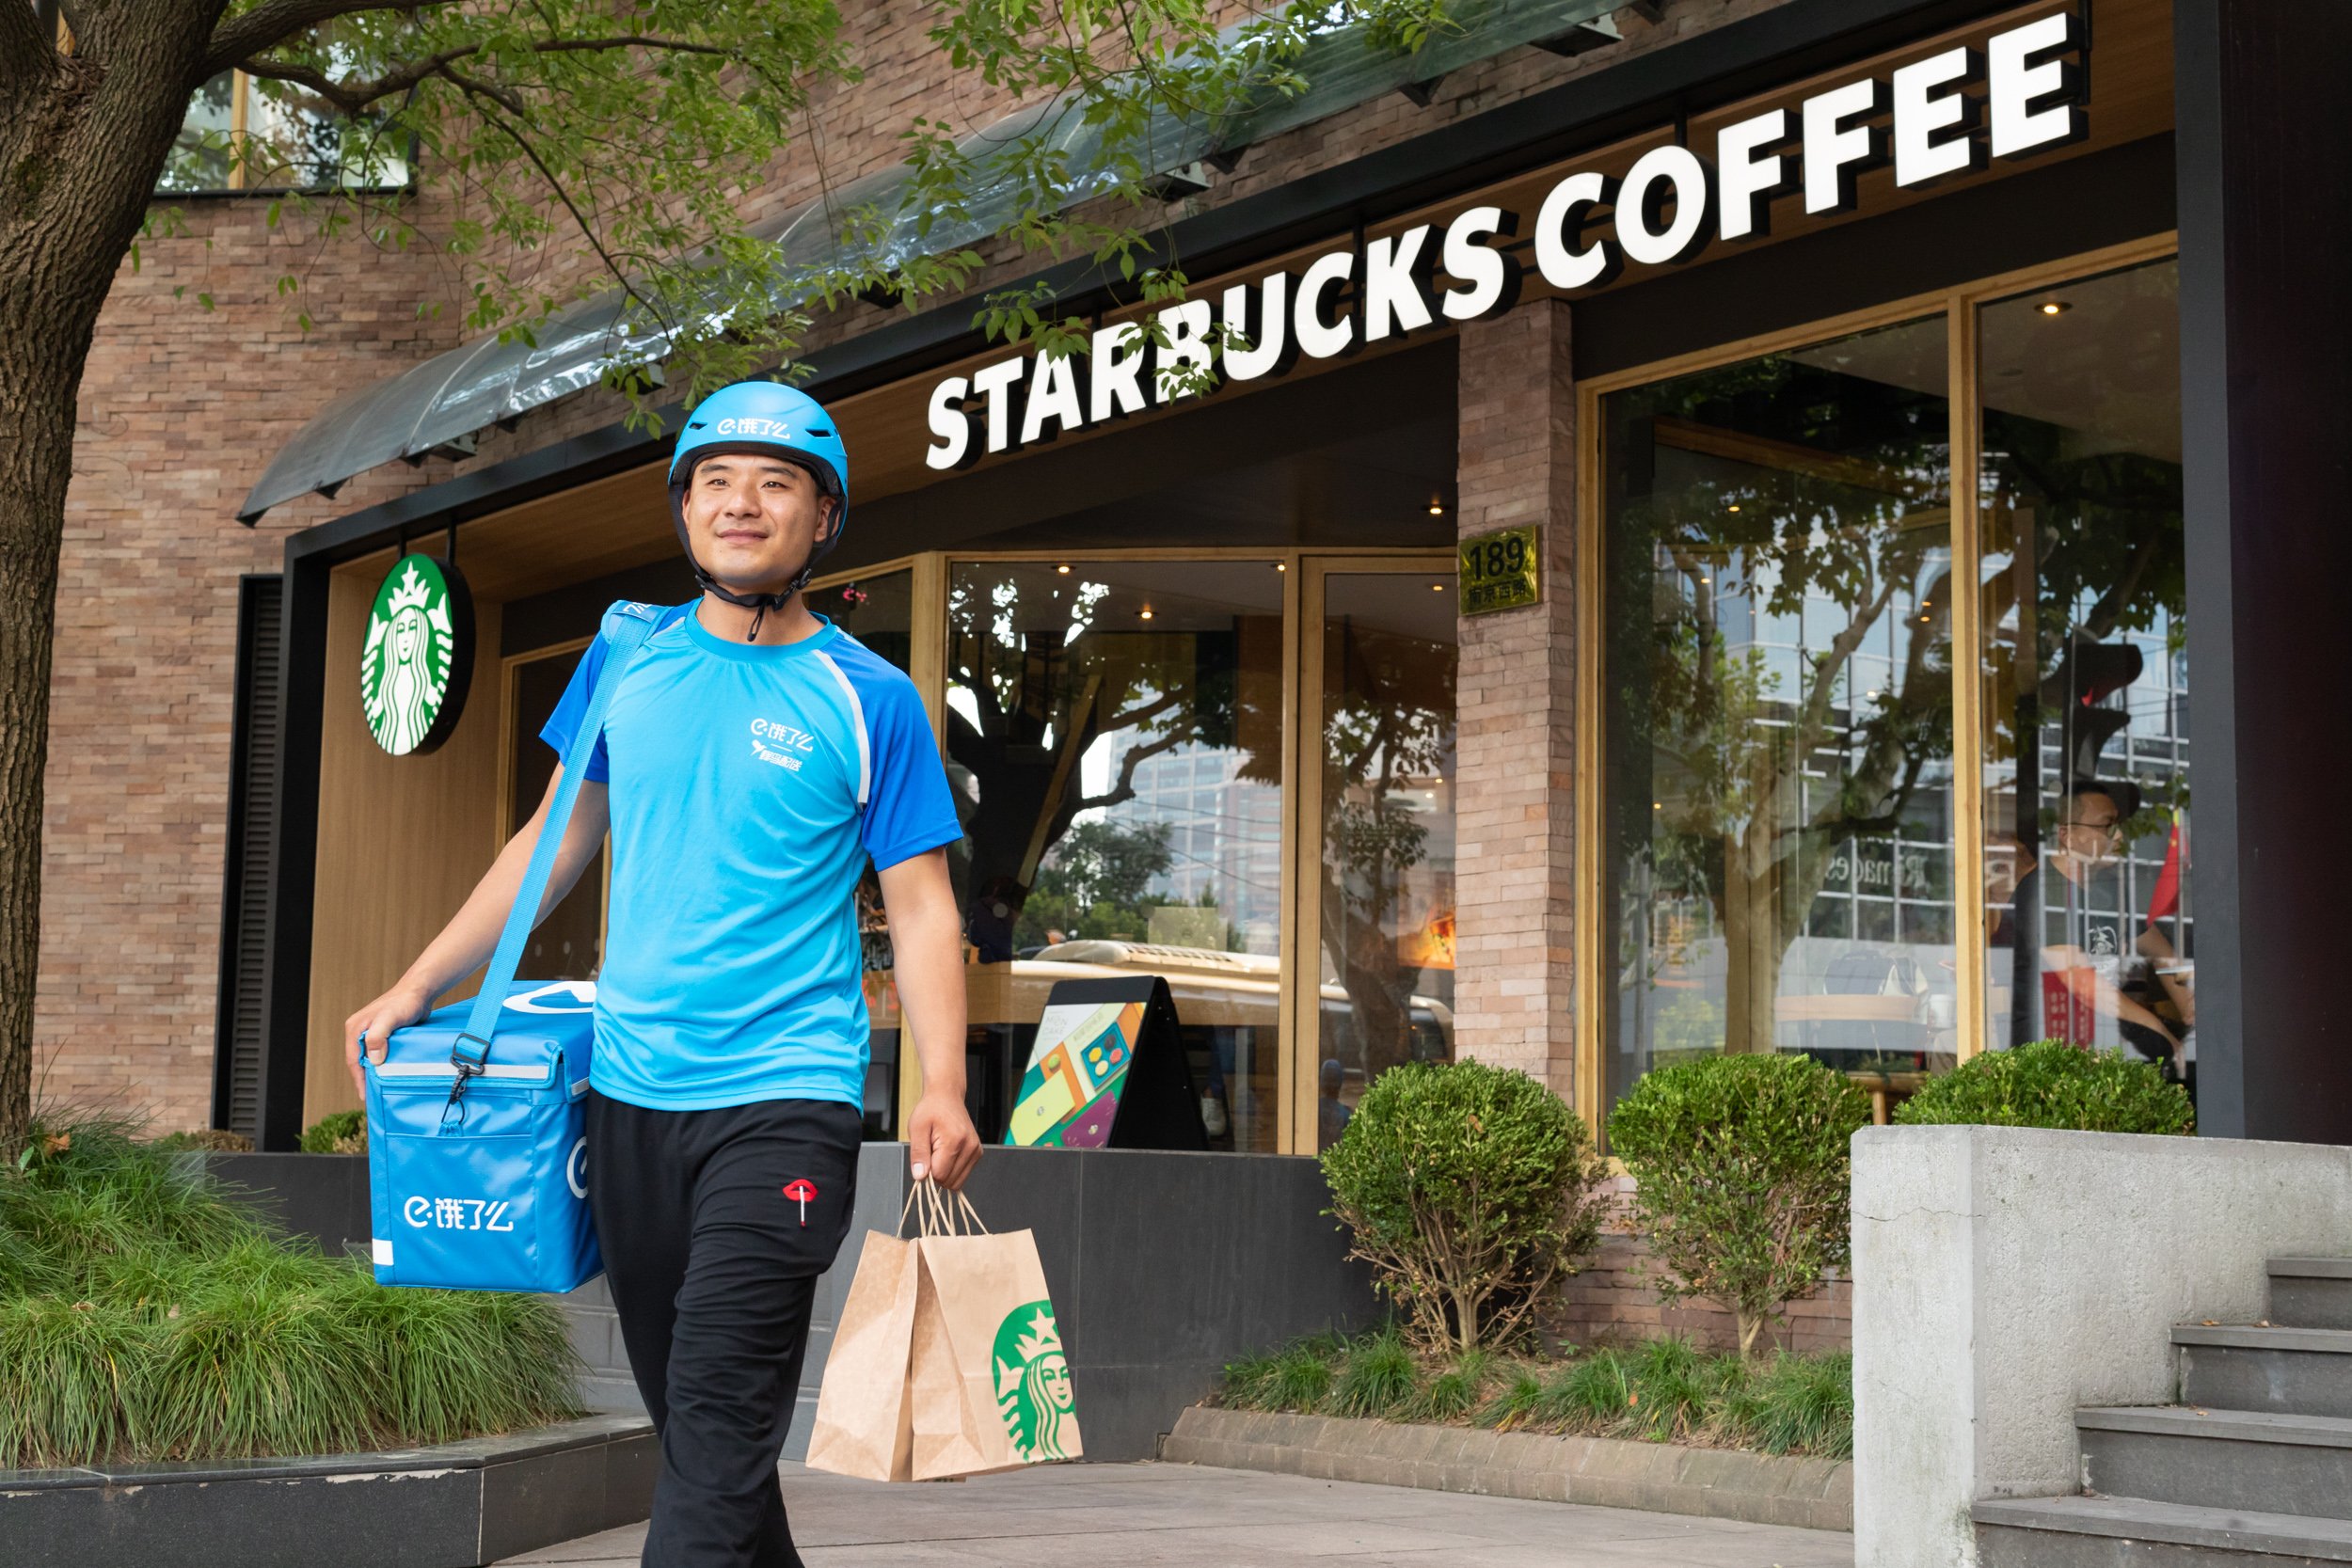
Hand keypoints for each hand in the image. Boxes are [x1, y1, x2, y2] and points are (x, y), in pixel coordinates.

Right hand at [344, 980, 434, 1096]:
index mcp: (355, 1029)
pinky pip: (381, 1053)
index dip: (359, 1079)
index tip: (365, 1096)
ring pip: (370, 1058)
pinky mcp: (384, 1034)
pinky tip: (390, 1074)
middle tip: (373, 1097)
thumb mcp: (390, 1019)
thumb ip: (378, 1036)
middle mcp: (360, 1031)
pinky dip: (383, 1064)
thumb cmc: (404, 1003)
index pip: (353, 1060)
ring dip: (374, 1072)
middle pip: (359, 1060)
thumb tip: (373, 1060)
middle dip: (365, 1079)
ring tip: (381, 1089)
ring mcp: (371, 1032)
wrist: (419, 991)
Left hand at [907, 1089, 981, 1189]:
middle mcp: (970, 1147)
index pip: (939, 1175)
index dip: (927, 1170)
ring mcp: (976, 1151)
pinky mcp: (977, 1153)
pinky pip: (962, 1175)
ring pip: (957, 1182)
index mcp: (955, 1141)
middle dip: (936, 1173)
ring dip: (944, 1173)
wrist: (947, 1096)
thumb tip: (920, 1176)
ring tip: (939, 1152)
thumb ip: (918, 1154)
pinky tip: (947, 1154)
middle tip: (931, 1152)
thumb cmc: (931, 1110)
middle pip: (949, 1181)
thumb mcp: (917, 1128)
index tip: (925, 1155)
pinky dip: (952, 1170)